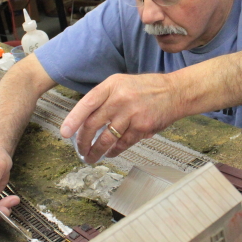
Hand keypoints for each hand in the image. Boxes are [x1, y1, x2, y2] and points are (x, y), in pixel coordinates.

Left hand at [60, 73, 181, 163]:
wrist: (176, 92)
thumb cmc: (149, 88)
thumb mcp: (123, 83)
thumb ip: (105, 97)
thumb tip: (86, 120)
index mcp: (112, 85)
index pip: (87, 103)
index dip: (73, 119)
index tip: (64, 133)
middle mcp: (120, 98)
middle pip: (93, 124)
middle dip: (82, 141)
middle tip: (79, 149)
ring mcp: (131, 113)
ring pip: (106, 138)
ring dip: (96, 151)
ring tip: (90, 157)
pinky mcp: (142, 127)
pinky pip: (122, 144)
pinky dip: (114, 151)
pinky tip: (110, 153)